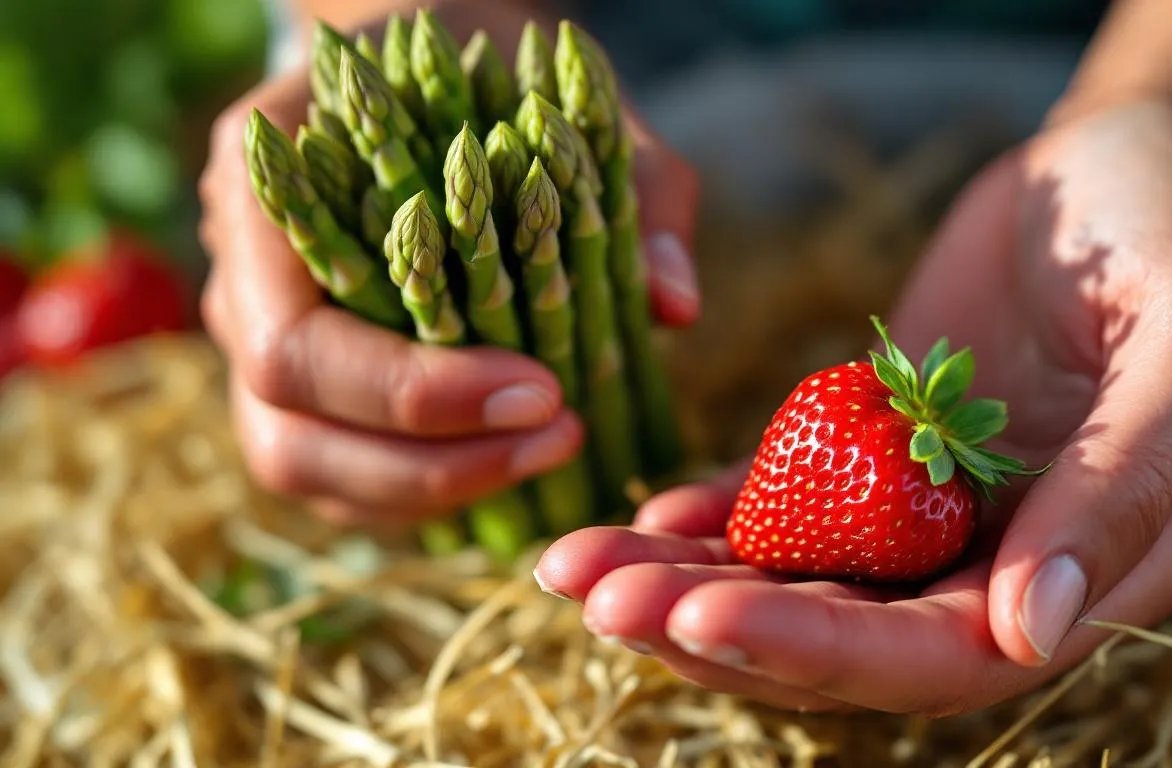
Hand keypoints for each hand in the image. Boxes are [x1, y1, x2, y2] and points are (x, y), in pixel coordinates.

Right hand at [199, 17, 700, 524]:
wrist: (419, 62)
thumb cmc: (479, 73)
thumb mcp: (559, 96)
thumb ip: (628, 183)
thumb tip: (674, 304)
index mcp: (261, 194)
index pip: (294, 344)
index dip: (410, 394)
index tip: (542, 388)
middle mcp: (238, 277)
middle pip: (286, 431)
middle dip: (432, 460)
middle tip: (562, 431)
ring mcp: (255, 336)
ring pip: (302, 465)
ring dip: (432, 487)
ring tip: (552, 447)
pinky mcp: (296, 382)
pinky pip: (333, 470)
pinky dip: (420, 486)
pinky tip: (509, 456)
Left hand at [535, 99, 1171, 713]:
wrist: (1117, 163)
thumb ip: (1120, 490)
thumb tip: (1029, 632)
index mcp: (1094, 567)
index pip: (944, 654)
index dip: (820, 647)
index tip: (703, 615)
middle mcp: (1002, 564)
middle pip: (847, 637)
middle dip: (717, 626)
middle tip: (598, 599)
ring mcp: (932, 515)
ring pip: (800, 582)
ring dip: (686, 585)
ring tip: (576, 565)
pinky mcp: (879, 457)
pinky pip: (786, 508)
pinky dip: (709, 522)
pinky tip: (638, 520)